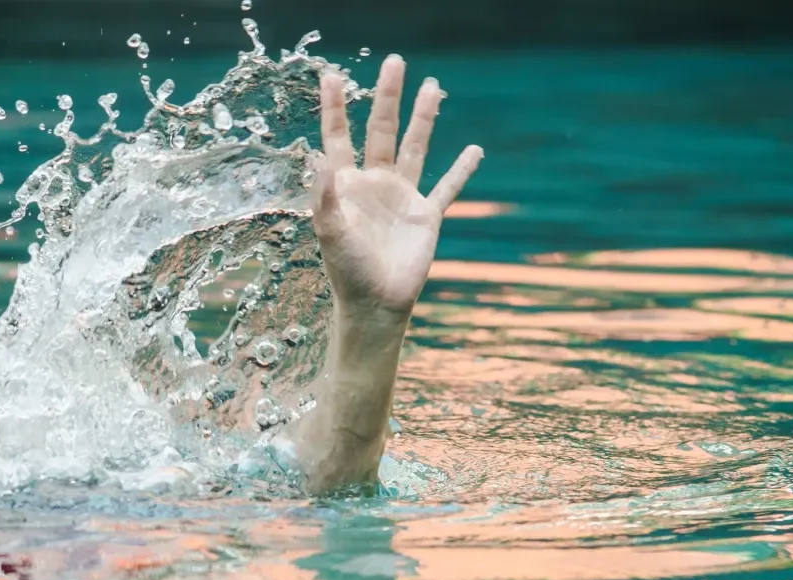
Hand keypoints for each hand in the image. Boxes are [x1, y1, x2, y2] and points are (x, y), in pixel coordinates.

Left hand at [312, 56, 482, 316]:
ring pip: (415, 147)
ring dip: (424, 118)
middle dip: (387, 97)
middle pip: (381, 129)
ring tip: (433, 87)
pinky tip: (475, 151)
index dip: (335, 107)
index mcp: (346, 185)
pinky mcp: (427, 215)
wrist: (376, 304)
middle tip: (395, 62)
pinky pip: (448, 188)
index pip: (338, 136)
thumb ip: (325, 195)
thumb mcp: (330, 232)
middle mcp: (374, 184)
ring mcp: (402, 196)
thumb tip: (317, 159)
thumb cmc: (346, 271)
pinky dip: (462, 170)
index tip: (332, 75)